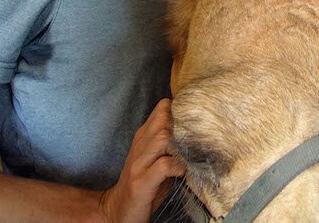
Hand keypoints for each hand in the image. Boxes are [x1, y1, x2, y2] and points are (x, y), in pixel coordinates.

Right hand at [98, 99, 184, 222]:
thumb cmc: (146, 183)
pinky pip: (163, 166)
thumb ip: (171, 143)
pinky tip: (181, 172)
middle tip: (196, 137)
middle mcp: (139, 146)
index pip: (162, 109)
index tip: (196, 119)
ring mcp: (138, 164)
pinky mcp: (140, 182)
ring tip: (189, 155)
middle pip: (163, 119)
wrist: (119, 209)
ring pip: (163, 138)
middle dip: (182, 125)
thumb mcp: (157, 158)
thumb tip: (199, 132)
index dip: (181, 110)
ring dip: (180, 145)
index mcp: (143, 136)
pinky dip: (177, 167)